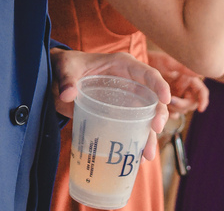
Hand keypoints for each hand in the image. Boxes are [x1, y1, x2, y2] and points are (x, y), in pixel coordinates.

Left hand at [51, 49, 171, 161]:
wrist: (57, 79)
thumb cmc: (67, 66)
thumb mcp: (66, 68)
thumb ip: (68, 79)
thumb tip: (68, 95)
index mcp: (123, 65)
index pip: (148, 74)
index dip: (160, 85)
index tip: (166, 99)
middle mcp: (129, 83)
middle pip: (152, 99)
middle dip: (158, 114)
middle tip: (156, 129)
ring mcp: (126, 100)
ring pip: (145, 118)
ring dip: (149, 136)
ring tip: (147, 155)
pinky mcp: (119, 115)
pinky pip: (133, 128)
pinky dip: (136, 142)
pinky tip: (136, 158)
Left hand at [147, 51, 208, 113]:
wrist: (138, 67)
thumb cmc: (154, 61)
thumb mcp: (168, 62)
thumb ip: (184, 67)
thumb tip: (200, 72)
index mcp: (188, 79)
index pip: (201, 91)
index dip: (203, 100)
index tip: (200, 109)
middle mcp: (184, 89)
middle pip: (191, 103)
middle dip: (183, 104)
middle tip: (171, 100)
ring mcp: (175, 97)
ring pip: (182, 110)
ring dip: (175, 109)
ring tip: (163, 102)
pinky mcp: (166, 103)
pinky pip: (172, 113)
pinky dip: (168, 114)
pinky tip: (161, 110)